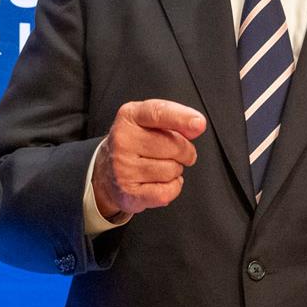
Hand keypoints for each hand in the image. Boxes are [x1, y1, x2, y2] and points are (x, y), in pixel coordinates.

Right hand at [92, 99, 206, 217]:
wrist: (108, 169)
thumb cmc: (136, 143)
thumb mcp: (150, 121)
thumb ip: (174, 118)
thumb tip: (196, 125)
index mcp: (129, 116)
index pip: (158, 113)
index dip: (181, 118)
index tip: (199, 123)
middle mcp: (122, 140)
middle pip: (174, 146)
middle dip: (184, 151)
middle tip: (175, 153)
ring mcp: (122, 168)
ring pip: (172, 170)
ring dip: (175, 170)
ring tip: (160, 166)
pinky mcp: (128, 193)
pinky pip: (167, 192)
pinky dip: (172, 187)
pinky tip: (160, 181)